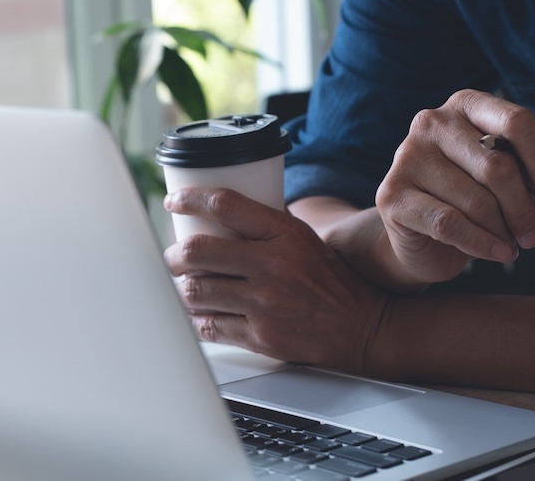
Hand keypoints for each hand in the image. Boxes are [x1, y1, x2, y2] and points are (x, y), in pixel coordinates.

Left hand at [163, 187, 388, 372]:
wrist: (362, 326)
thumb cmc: (331, 279)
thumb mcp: (304, 239)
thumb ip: (266, 226)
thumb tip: (220, 212)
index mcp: (285, 234)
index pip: (225, 204)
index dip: (190, 199)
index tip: (174, 202)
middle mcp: (273, 266)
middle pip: (198, 251)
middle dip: (173, 254)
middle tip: (171, 256)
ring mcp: (264, 303)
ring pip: (196, 291)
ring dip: (179, 288)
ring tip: (181, 285)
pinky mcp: (260, 336)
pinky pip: (209, 326)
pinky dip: (194, 319)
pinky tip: (194, 313)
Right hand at [376, 89, 534, 283]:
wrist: (423, 237)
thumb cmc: (475, 196)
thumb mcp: (518, 177)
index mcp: (464, 105)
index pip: (515, 121)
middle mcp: (430, 122)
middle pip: (497, 165)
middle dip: (523, 207)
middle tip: (533, 234)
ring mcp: (406, 157)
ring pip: (475, 200)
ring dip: (503, 230)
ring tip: (510, 242)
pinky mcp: (391, 195)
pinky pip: (449, 223)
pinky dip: (482, 243)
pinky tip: (498, 253)